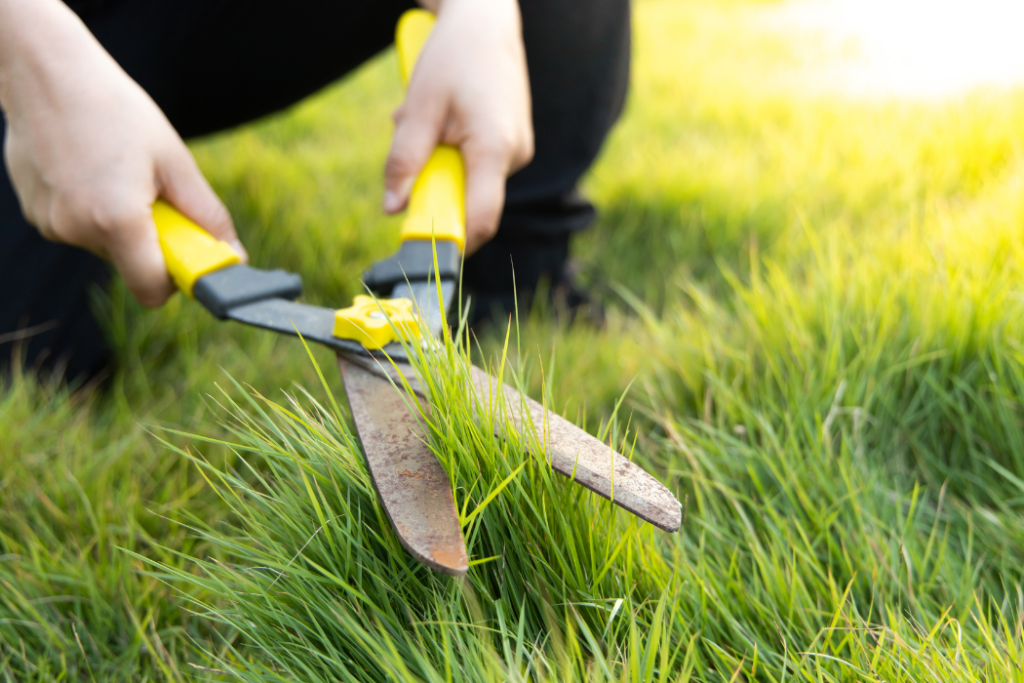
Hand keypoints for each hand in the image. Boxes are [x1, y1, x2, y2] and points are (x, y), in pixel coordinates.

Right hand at [0, 0, 242, 307]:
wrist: (44, 70)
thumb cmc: (115, 109)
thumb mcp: (174, 161)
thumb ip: (206, 215)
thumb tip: (233, 255)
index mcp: (116, 220)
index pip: (151, 290)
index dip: (175, 280)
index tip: (188, 258)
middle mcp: (77, 229)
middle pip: (129, 264)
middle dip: (150, 240)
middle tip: (153, 192)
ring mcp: (49, 222)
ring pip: (104, 244)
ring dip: (120, 220)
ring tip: (116, 169)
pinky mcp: (34, 210)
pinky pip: (78, 225)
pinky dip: (92, 207)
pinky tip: (89, 166)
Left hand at [383, 0, 533, 254]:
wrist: (486, 19)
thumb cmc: (453, 56)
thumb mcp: (419, 108)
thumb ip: (404, 161)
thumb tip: (392, 208)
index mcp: (495, 149)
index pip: (480, 220)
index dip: (453, 241)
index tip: (422, 245)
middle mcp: (516, 156)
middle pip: (471, 203)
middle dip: (435, 188)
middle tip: (414, 147)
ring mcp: (518, 150)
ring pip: (471, 182)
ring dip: (441, 164)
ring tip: (430, 119)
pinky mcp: (514, 143)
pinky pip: (478, 165)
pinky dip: (454, 152)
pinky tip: (446, 118)